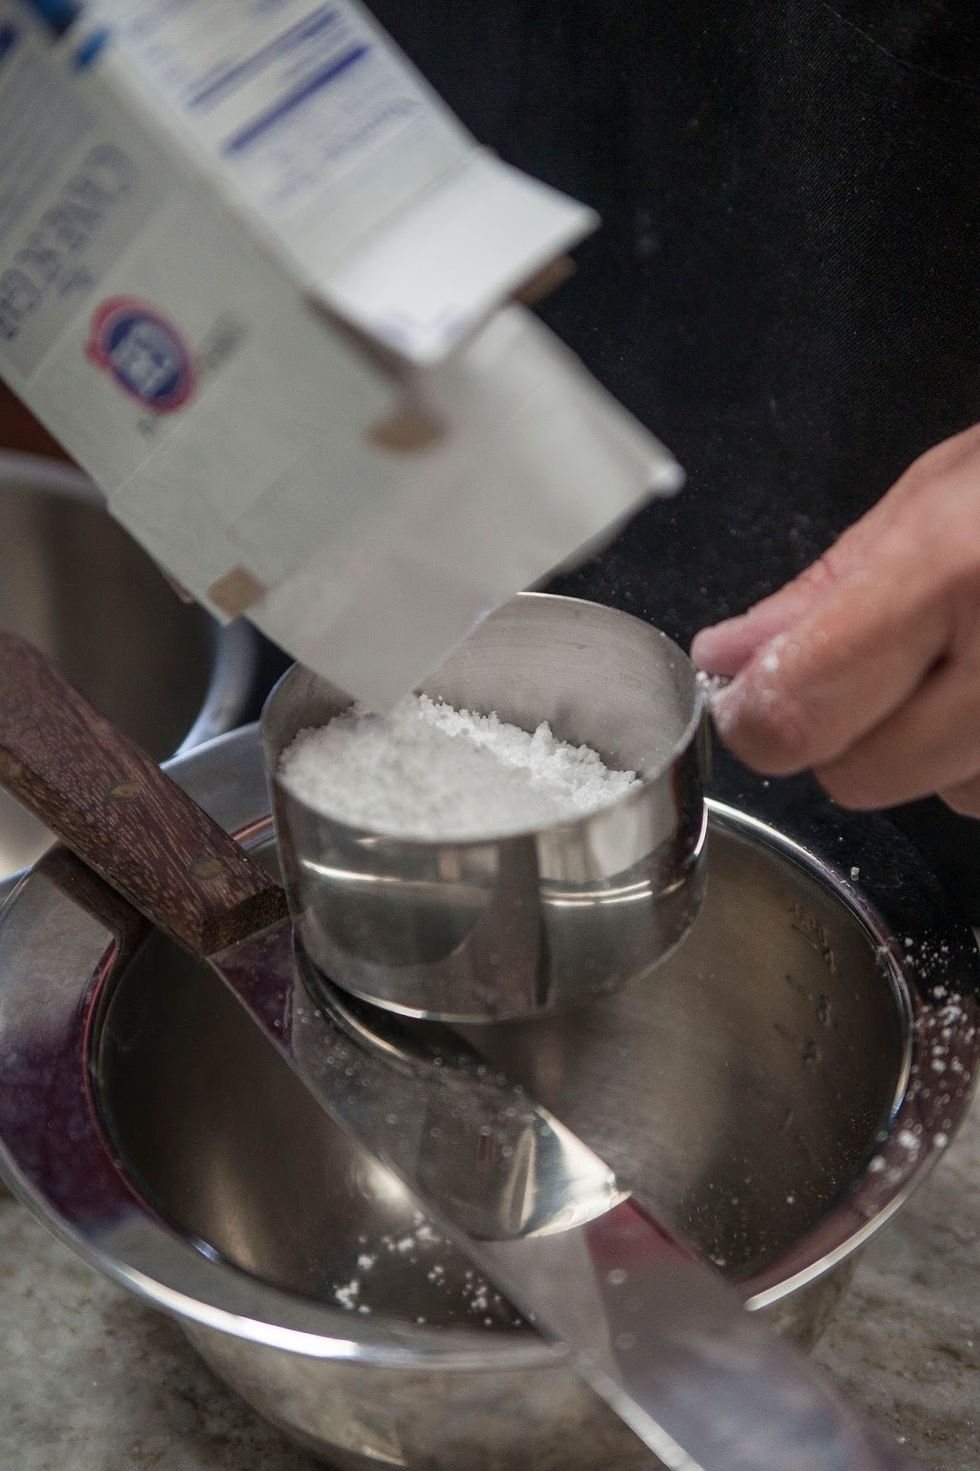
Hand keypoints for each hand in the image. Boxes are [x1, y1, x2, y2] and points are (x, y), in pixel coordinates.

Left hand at [691, 424, 979, 815]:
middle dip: (850, 729)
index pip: (799, 714)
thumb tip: (726, 660)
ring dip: (939, 746)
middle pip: (859, 778)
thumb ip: (827, 589)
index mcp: (957, 574)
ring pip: (943, 796)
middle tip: (898, 655)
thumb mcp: (944, 492)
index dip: (758, 713)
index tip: (756, 692)